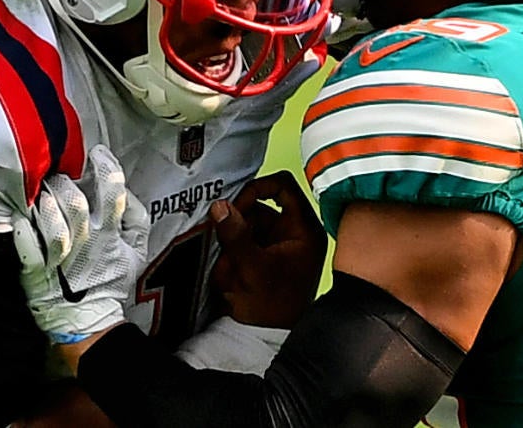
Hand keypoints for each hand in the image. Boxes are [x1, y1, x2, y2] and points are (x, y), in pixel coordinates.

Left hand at [13, 144, 148, 344]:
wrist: (86, 319)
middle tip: (59, 175)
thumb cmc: (109, 281)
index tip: (97, 153)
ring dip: (45, 201)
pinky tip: (20, 216)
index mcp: (109, 235)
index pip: (113, 193)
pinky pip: (27, 244)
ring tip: (41, 193)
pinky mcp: (36, 269)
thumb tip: (128, 192)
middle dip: (65, 182)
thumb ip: (138, 220)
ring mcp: (59, 256)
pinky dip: (22, 227)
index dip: (106, 167)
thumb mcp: (137, 252)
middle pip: (75, 201)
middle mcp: (85, 242)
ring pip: (51, 218)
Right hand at [210, 171, 326, 327]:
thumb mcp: (251, 268)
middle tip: (226, 244)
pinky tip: (233, 275)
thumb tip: (219, 206)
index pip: (282, 185)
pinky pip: (245, 241)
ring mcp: (280, 243)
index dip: (256, 188)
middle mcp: (294, 231)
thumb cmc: (273, 306)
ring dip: (233, 243)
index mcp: (303, 228)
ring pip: (248, 225)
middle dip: (238, 226)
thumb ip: (235, 235)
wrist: (274, 337)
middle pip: (259, 206)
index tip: (236, 206)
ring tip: (232, 270)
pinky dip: (234, 254)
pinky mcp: (267, 254)